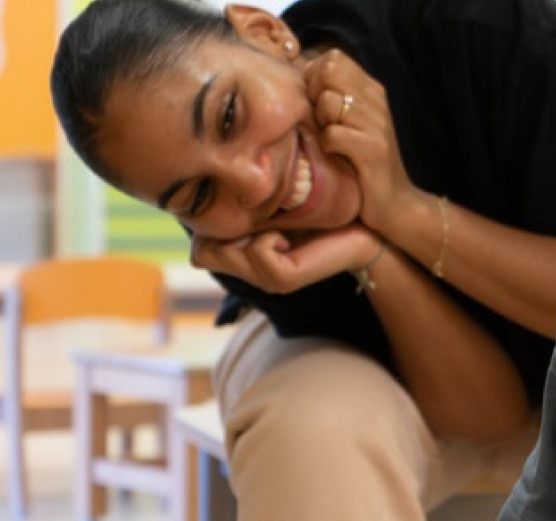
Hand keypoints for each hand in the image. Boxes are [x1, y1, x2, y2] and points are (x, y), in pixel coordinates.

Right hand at [191, 223, 385, 293]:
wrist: (359, 228)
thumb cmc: (316, 209)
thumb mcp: (266, 204)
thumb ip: (233, 206)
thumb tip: (193, 202)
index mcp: (242, 256)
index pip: (197, 250)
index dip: (208, 224)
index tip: (240, 208)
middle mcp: (250, 273)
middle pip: (204, 253)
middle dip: (222, 230)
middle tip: (261, 219)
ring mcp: (265, 280)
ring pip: (225, 255)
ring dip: (247, 231)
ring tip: (276, 227)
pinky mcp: (283, 280)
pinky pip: (257, 253)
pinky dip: (268, 238)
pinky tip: (288, 236)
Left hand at [303, 48, 423, 235]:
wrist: (397, 205)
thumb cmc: (365, 165)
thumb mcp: (354, 124)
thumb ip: (335, 96)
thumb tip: (300, 74)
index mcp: (373, 91)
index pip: (333, 58)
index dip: (315, 77)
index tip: (316, 104)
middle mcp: (378, 102)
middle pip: (330, 71)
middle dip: (315, 94)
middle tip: (321, 122)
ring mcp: (377, 125)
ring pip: (329, 103)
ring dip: (321, 123)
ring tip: (331, 141)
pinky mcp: (373, 150)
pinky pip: (333, 135)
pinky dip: (328, 147)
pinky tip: (337, 157)